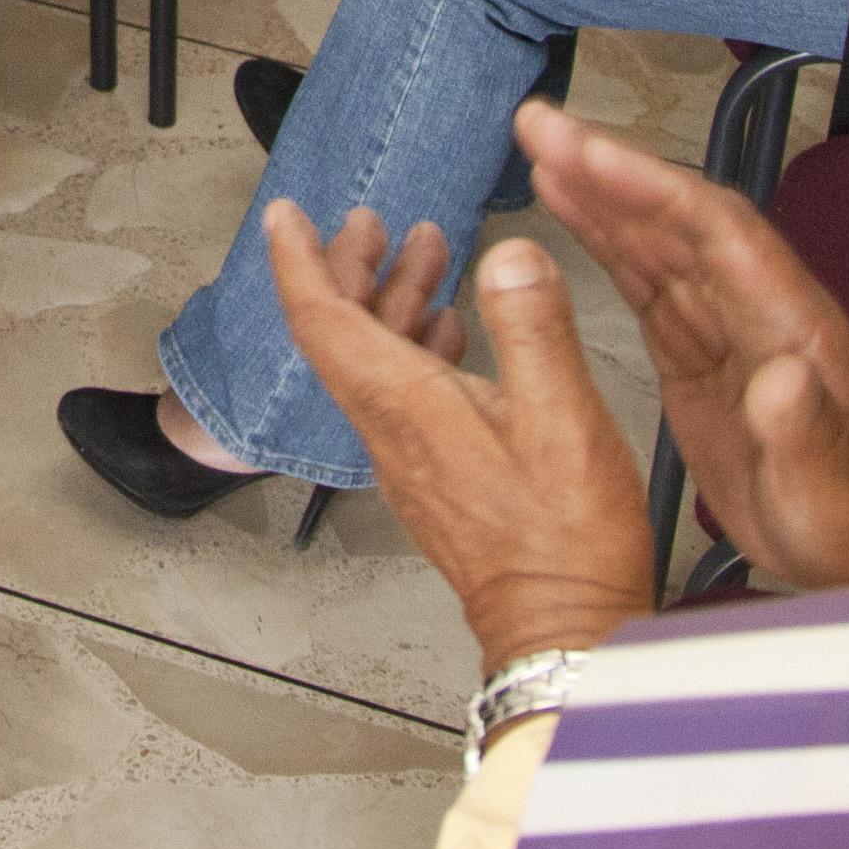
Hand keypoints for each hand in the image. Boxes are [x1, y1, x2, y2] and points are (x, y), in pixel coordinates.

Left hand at [263, 198, 657, 665]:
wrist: (562, 633)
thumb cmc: (564, 543)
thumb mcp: (564, 420)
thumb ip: (532, 329)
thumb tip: (510, 254)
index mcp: (407, 407)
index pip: (323, 320)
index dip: (298, 260)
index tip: (283, 216)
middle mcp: (394, 432)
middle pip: (343, 335)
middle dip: (350, 267)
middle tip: (369, 220)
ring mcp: (413, 459)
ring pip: (376, 362)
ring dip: (392, 302)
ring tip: (427, 251)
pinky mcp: (438, 478)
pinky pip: (404, 394)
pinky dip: (418, 347)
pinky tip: (451, 331)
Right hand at [517, 103, 848, 595]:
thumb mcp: (835, 497)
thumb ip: (808, 437)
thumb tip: (781, 375)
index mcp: (793, 327)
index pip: (720, 235)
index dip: (654, 190)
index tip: (591, 152)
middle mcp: (758, 307)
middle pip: (680, 217)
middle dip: (610, 169)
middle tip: (538, 124)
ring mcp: (727, 324)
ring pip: (656, 239)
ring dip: (598, 190)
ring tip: (536, 144)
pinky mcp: (698, 349)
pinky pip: (644, 279)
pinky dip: (601, 238)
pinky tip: (565, 206)